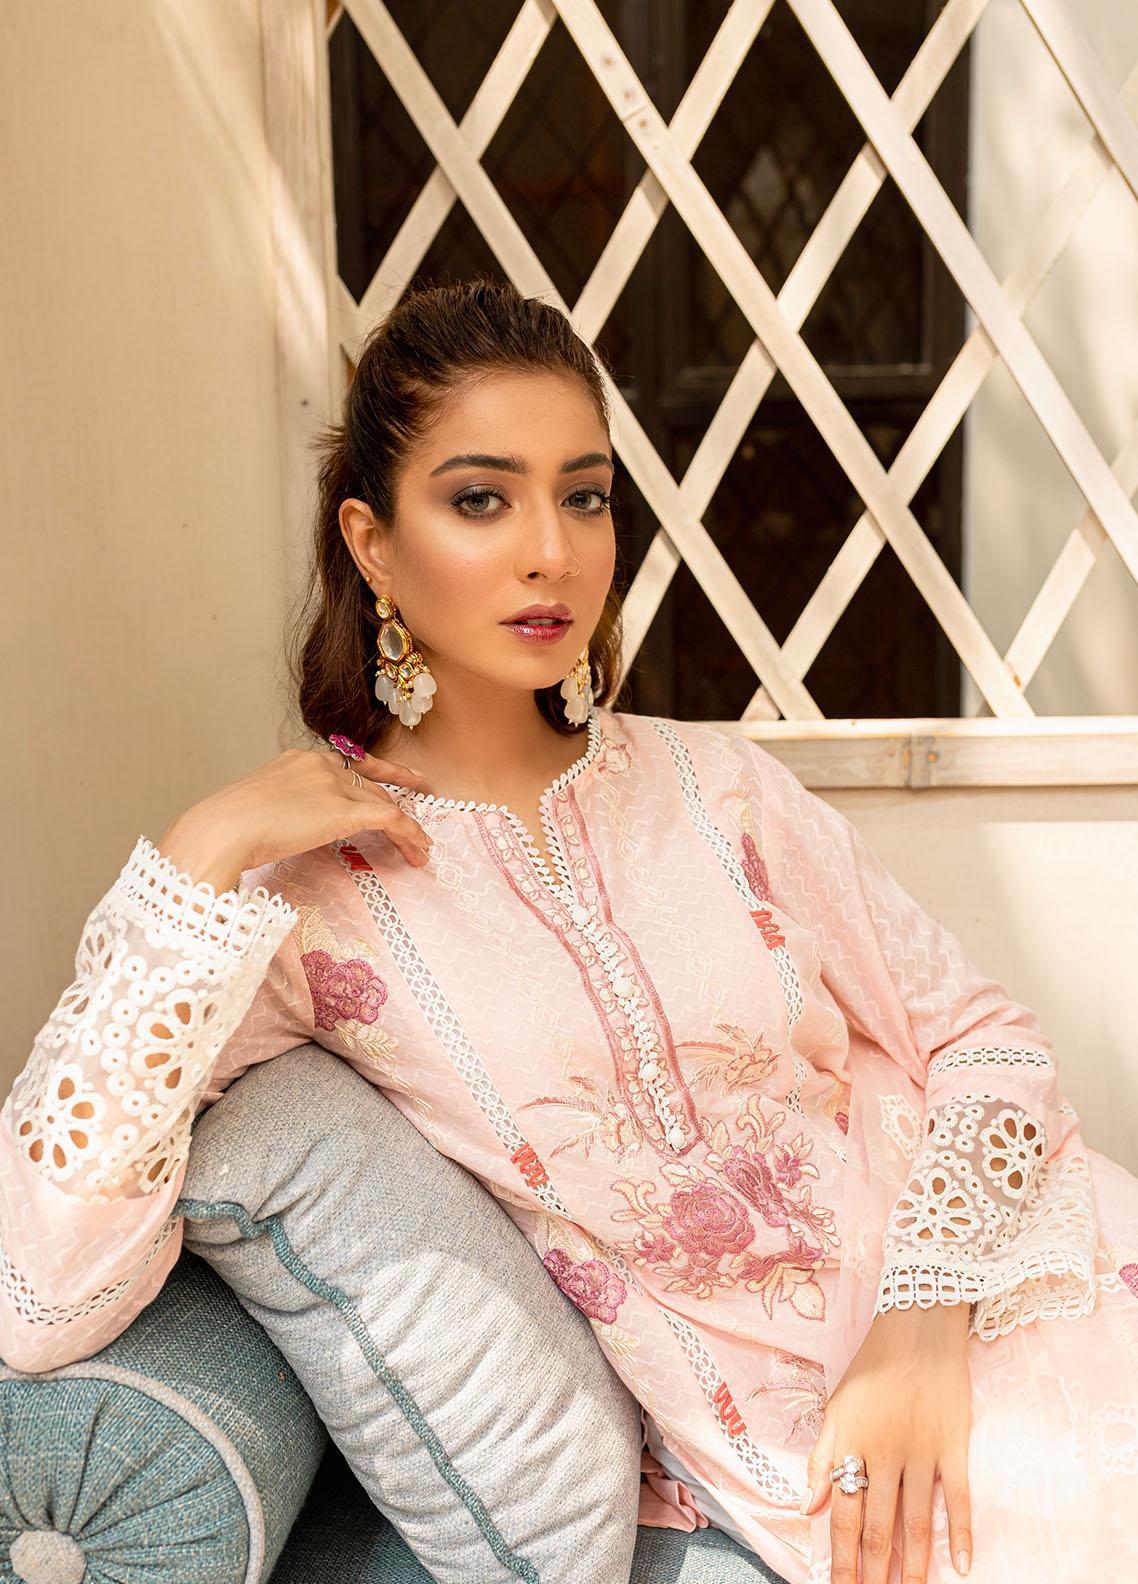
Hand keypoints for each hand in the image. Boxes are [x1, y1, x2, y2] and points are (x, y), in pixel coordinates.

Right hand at [161, 744, 433, 883]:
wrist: (221, 830)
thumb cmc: (226, 827)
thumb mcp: (260, 806)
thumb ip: (285, 808)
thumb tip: (292, 826)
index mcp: (300, 760)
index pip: (350, 763)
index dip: (382, 771)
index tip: (403, 777)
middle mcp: (321, 765)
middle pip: (371, 786)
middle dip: (397, 805)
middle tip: (417, 825)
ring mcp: (333, 785)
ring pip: (385, 804)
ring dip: (407, 829)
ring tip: (421, 849)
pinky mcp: (344, 810)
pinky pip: (390, 820)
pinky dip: (409, 834)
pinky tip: (418, 849)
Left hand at [801, 1302, 972, 1582]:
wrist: (916, 1325)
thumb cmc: (872, 1367)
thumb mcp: (836, 1407)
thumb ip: (821, 1459)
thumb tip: (807, 1508)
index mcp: (851, 1445)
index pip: (843, 1515)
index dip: (841, 1558)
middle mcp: (884, 1453)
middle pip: (878, 1526)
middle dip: (874, 1572)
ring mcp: (921, 1451)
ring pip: (917, 1520)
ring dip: (913, 1565)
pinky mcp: (954, 1444)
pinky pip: (959, 1496)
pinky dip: (963, 1531)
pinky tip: (963, 1565)